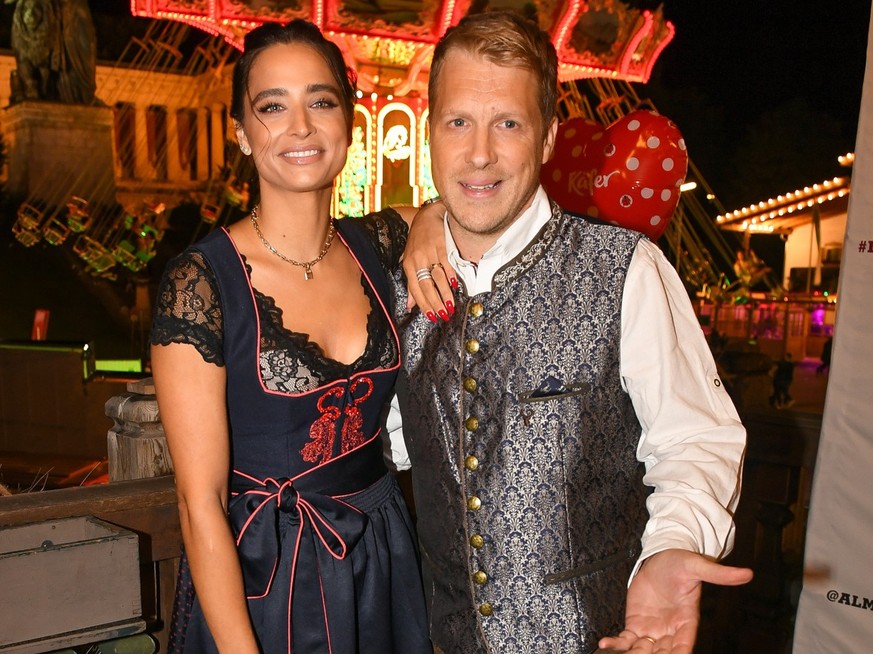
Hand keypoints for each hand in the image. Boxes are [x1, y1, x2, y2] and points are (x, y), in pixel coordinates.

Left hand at [402, 200, 456, 320]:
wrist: (426, 216)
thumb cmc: (418, 242)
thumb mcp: (410, 262)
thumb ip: (411, 284)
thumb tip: (409, 306)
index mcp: (408, 266)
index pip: (415, 290)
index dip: (423, 305)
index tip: (432, 317)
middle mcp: (417, 260)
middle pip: (426, 286)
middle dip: (435, 303)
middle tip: (444, 315)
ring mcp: (429, 252)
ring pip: (437, 277)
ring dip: (445, 293)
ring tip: (451, 306)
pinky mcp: (441, 244)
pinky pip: (446, 263)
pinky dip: (451, 275)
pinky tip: (455, 285)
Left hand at [597, 549, 752, 652]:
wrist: (659, 558)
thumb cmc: (680, 563)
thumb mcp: (697, 566)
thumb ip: (718, 574)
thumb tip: (746, 573)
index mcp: (687, 621)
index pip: (684, 644)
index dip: (679, 652)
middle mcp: (670, 630)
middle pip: (663, 653)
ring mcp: (653, 630)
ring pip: (644, 650)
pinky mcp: (636, 624)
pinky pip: (626, 639)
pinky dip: (617, 644)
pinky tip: (606, 645)